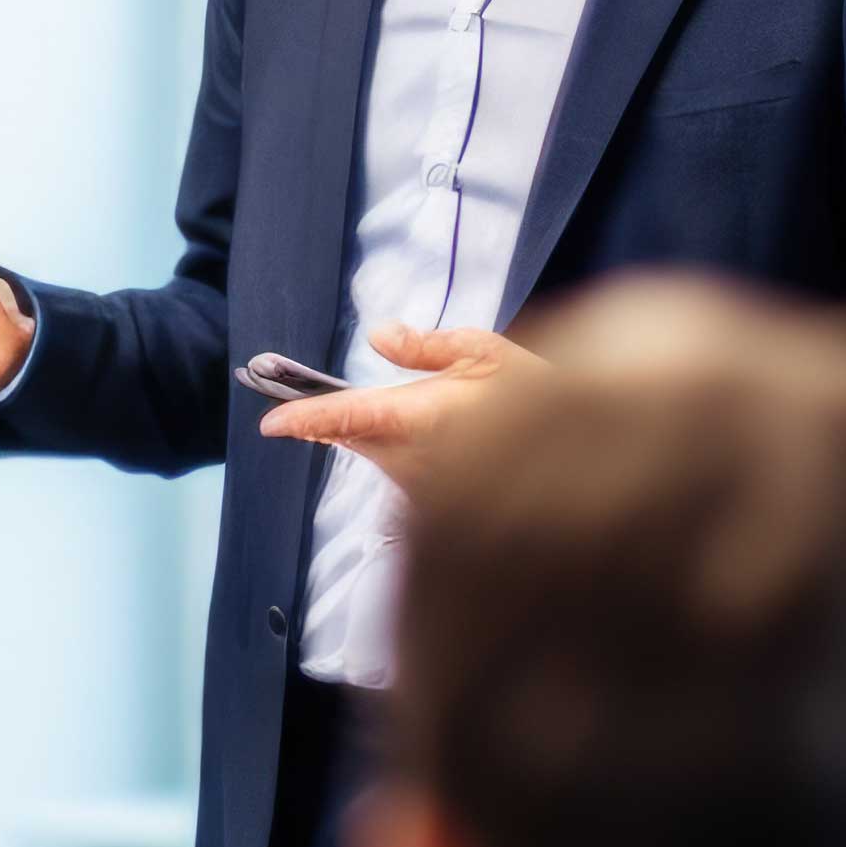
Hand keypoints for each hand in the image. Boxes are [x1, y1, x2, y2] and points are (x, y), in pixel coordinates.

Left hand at [256, 323, 548, 488]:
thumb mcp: (486, 353)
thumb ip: (426, 346)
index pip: (344, 416)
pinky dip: (412, 456)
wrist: (576, 461)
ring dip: (387, 436)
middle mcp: (412, 459)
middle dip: (338, 419)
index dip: (303, 418)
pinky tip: (451, 444)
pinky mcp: (435, 509)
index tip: (268, 423)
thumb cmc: (536, 399)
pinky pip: (406, 475)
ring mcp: (422, 489)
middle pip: (354, 437)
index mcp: (418, 417)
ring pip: (380, 455)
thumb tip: (378, 337)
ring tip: (442, 419)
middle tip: (328, 401)